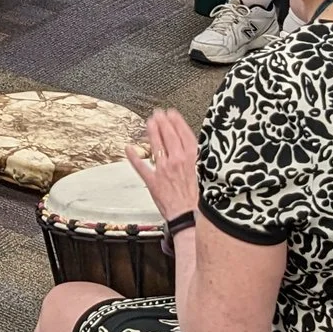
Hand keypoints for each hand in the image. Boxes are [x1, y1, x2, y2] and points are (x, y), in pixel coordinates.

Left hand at [123, 110, 200, 225]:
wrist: (189, 218)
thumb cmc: (198, 200)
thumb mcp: (204, 175)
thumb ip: (197, 161)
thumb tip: (193, 148)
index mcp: (192, 160)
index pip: (184, 134)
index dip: (177, 122)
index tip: (172, 113)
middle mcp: (177, 162)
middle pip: (169, 136)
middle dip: (163, 122)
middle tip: (157, 113)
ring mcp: (164, 171)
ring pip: (156, 146)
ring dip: (151, 132)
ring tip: (148, 122)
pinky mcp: (153, 182)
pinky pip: (141, 167)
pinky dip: (134, 157)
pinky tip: (128, 148)